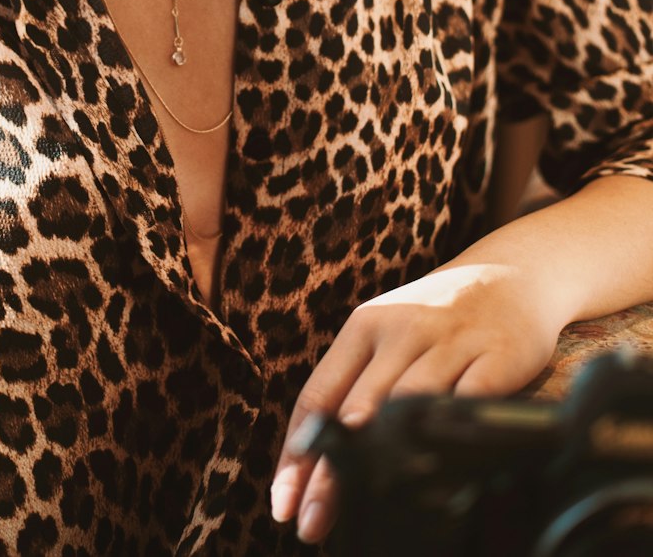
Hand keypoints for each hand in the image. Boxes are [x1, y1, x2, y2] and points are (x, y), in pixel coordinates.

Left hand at [271, 263, 561, 544]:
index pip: (318, 395)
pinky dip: (453, 435)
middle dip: (332, 472)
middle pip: (356, 408)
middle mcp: (402, 329)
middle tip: (312, 523)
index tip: (283, 503)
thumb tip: (323, 457)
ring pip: (408, 402)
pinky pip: (472, 400)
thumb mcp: (388, 334)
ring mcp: (451, 341)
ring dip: (383, 454)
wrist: (512, 272)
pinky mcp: (499, 354)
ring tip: (362, 504)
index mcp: (364, 326)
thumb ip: (359, 385)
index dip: (297, 453)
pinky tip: (440, 473)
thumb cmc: (438, 317)